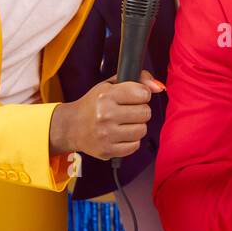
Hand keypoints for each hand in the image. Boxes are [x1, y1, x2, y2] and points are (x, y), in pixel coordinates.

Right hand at [49, 71, 163, 159]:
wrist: (71, 126)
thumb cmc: (94, 104)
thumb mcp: (111, 85)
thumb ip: (138, 79)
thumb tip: (159, 87)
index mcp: (106, 95)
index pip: (143, 93)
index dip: (142, 95)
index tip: (133, 97)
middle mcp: (105, 115)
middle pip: (146, 112)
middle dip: (140, 111)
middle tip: (128, 111)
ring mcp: (106, 134)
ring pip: (142, 130)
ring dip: (137, 126)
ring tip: (124, 123)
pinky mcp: (107, 150)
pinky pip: (135, 146)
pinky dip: (131, 141)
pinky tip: (120, 135)